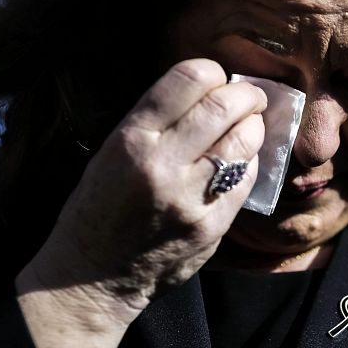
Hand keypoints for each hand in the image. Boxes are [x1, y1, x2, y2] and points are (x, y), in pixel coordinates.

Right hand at [24, 58, 266, 321]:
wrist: (92, 276)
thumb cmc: (99, 207)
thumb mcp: (112, 151)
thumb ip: (157, 121)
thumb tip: (208, 91)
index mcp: (132, 138)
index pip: (187, 79)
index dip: (213, 71)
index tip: (218, 78)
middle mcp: (162, 164)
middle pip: (224, 107)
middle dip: (246, 94)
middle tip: (250, 96)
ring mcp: (190, 198)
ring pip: (244, 142)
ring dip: (254, 126)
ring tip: (250, 124)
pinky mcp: (211, 226)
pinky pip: (246, 180)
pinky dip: (251, 161)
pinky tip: (242, 159)